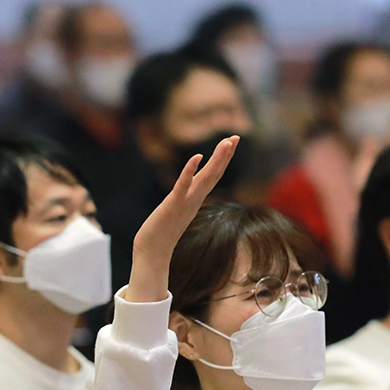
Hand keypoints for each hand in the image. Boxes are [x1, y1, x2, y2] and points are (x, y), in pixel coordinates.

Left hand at [126, 136, 239, 302]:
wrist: (152, 253)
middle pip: (214, 174)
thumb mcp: (176, 211)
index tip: (232, 142)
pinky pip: (183, 185)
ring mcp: (185, 202)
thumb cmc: (161, 233)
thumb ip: (183, 201)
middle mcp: (194, 199)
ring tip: (226, 142)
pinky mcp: (172, 205)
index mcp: (195, 199)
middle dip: (225, 155)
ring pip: (205, 178)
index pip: (213, 175)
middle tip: (236, 136)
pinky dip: (190, 171)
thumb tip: (185, 193)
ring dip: (216, 160)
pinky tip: (197, 157)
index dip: (223, 159)